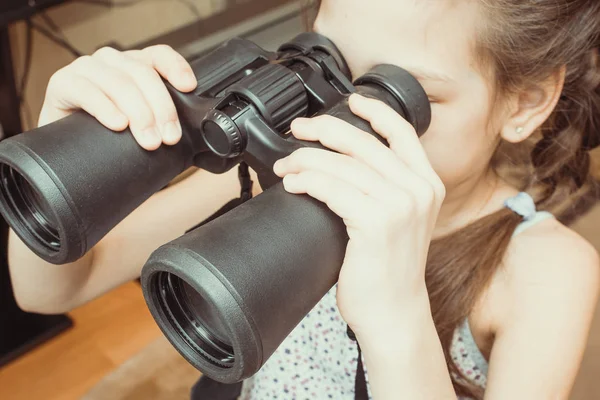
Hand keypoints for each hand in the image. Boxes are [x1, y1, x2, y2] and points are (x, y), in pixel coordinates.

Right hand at [38, 45, 197, 150]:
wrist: (66, 147)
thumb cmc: (106, 135)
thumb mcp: (139, 126)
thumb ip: (160, 123)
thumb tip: (192, 144)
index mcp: (134, 65)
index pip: (159, 56)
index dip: (176, 67)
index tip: (189, 87)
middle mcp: (112, 61)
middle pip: (143, 74)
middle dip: (161, 108)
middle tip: (169, 137)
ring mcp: (86, 69)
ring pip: (119, 82)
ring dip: (139, 113)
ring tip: (149, 140)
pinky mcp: (62, 82)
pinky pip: (86, 91)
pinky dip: (105, 108)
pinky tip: (118, 124)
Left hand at [273, 94, 444, 337]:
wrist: (394, 311)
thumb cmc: (389, 269)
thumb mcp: (400, 220)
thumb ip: (386, 188)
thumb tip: (342, 162)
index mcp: (427, 183)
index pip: (402, 132)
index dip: (375, 111)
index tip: (352, 99)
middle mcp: (418, 189)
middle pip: (363, 142)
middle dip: (324, 130)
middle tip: (298, 130)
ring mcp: (400, 205)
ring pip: (342, 164)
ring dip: (305, 160)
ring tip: (285, 166)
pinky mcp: (376, 221)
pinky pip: (331, 188)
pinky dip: (306, 181)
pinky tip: (293, 184)